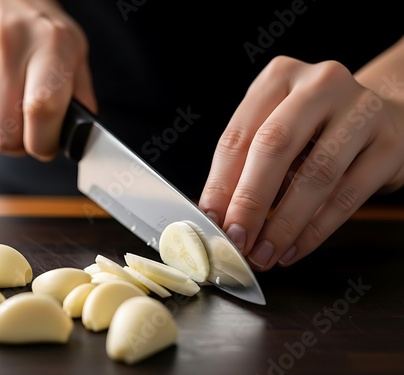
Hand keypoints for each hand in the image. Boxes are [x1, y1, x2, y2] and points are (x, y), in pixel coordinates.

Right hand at [0, 0, 96, 159]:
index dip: (44, 142)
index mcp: (49, 45)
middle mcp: (5, 46)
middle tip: (28, 133)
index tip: (47, 145)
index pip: (41, 110)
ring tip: (10, 115)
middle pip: (5, 134)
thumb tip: (80, 138)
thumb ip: (81, 98)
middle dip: (21, 146)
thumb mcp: (75, 55)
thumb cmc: (40, 31)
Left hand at [199, 56, 403, 270]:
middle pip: (275, 146)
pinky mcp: (389, 144)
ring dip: (283, 224)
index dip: (220, 183)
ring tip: (264, 252)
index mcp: (279, 77)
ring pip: (316, 175)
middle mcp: (320, 85)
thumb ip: (247, 164)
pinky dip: (316, 230)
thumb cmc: (316, 129)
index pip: (239, 135)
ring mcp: (361, 111)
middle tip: (236, 239)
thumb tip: (218, 214)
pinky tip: (295, 249)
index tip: (210, 220)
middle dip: (250, 201)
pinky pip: (348, 196)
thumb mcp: (276, 129)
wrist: (383, 117)